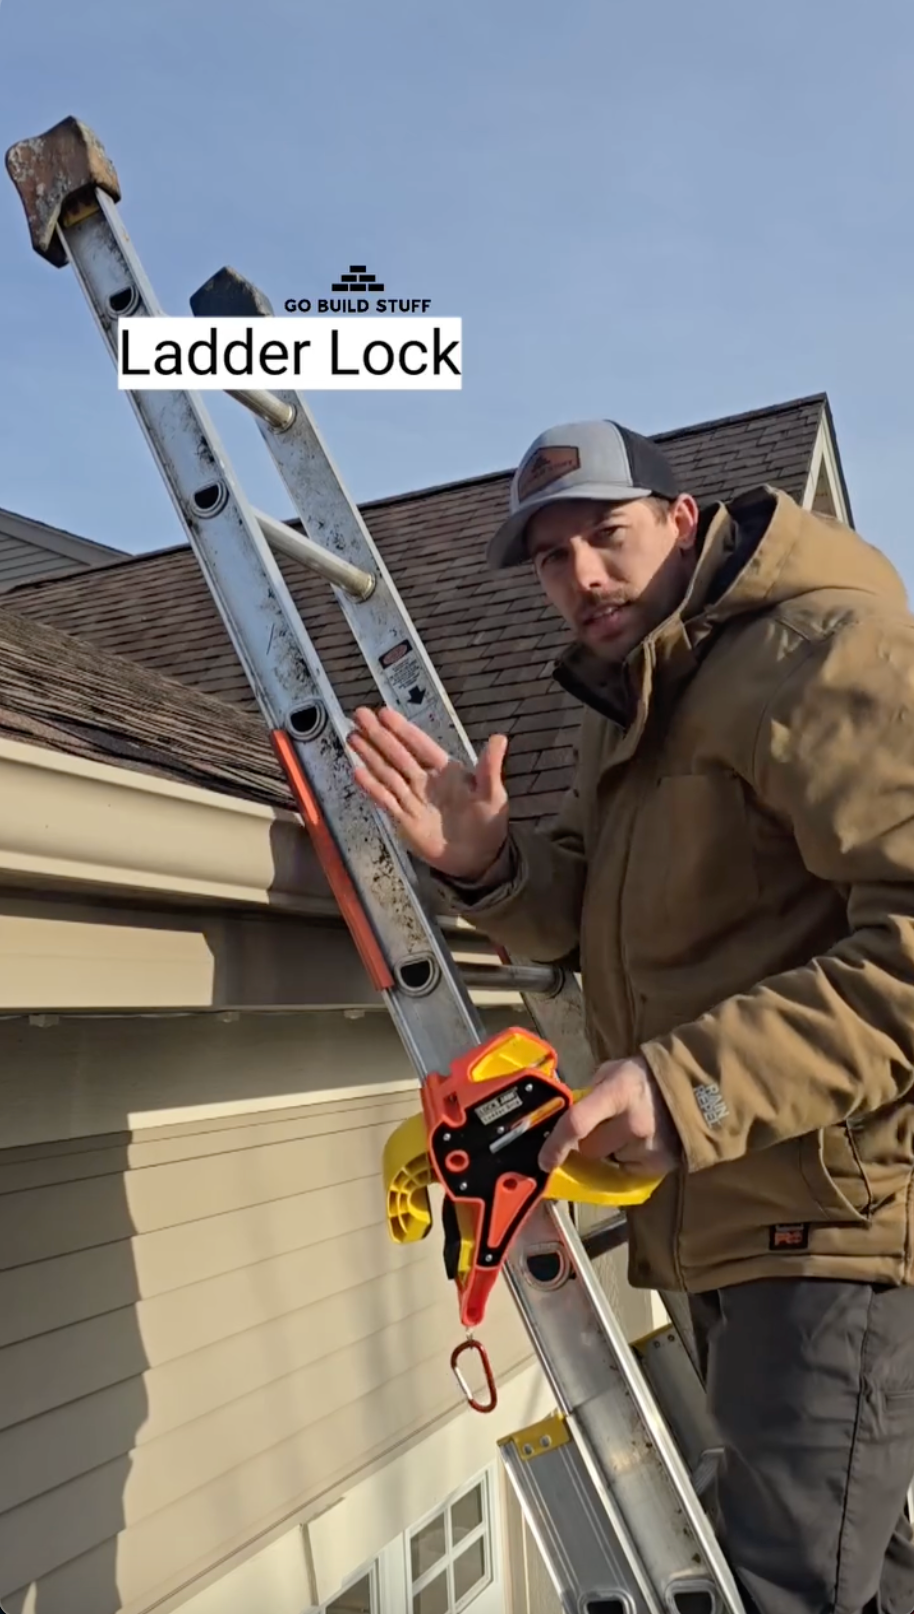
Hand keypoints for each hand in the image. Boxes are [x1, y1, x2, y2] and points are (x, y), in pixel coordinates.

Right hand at [348, 706, 509, 879]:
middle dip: (379, 735)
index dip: (403, 730)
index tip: (384, 713)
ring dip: (370, 755)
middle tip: (359, 714)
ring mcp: (412, 799)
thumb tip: (500, 738)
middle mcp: (425, 780)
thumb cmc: (488, 822)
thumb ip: (490, 768)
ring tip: (352, 736)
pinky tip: (358, 772)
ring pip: (387, 773)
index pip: (420, 745)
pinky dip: (371, 787)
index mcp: (445, 770)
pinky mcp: (404, 819)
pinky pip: (385, 800)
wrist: (479, 859)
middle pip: (398, 754)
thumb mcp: (493, 795)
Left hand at [538, 1056, 680, 1179]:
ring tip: (628, 1130)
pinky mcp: (660, 1165)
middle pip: (590, 1149)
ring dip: (610, 1151)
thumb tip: (564, 1115)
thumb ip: (589, 1093)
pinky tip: (641, 1142)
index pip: (578, 1123)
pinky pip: (628, 1169)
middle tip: (601, 1126)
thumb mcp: (614, 1072)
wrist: (696, 1088)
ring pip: (608, 1161)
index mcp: (617, 1093)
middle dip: (587, 1142)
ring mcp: (649, 1147)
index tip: (544, 1160)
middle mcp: (633, 1123)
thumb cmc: (645, 1077)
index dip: (556, 1145)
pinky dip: (627, 1159)